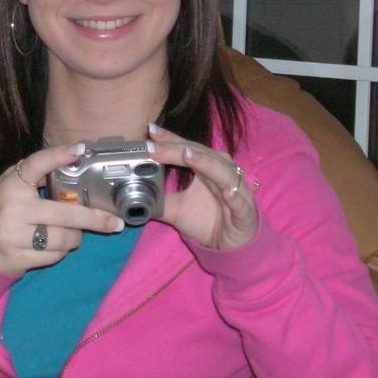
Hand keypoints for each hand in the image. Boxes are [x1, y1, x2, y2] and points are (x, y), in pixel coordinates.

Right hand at [0, 143, 123, 275]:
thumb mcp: (7, 186)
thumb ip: (33, 176)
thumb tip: (74, 161)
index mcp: (11, 185)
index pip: (36, 165)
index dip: (58, 156)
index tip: (80, 150)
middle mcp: (13, 208)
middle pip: (66, 213)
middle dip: (95, 219)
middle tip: (114, 222)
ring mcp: (15, 236)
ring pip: (65, 238)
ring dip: (75, 237)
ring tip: (72, 233)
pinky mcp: (18, 259)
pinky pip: (55, 255)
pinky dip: (61, 251)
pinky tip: (54, 245)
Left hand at [148, 124, 257, 249]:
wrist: (229, 246)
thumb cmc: (207, 221)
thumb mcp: (176, 210)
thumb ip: (157, 200)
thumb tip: (132, 196)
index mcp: (206, 168)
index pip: (186, 148)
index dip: (169, 140)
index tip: (150, 131)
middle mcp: (221, 172)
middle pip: (200, 155)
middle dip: (177, 148)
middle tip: (155, 144)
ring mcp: (235, 190)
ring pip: (221, 172)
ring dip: (205, 163)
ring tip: (187, 155)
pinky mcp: (244, 211)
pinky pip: (240, 202)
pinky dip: (234, 195)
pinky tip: (225, 191)